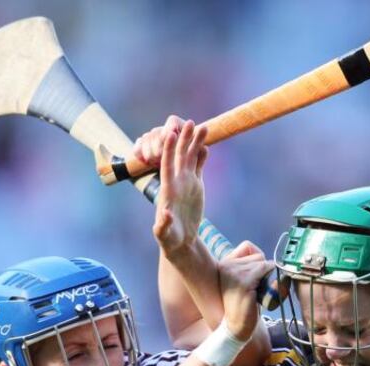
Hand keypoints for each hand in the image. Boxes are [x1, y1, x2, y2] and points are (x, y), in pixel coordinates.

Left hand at [137, 116, 208, 255]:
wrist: (180, 240)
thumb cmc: (169, 238)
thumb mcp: (164, 233)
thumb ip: (163, 224)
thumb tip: (164, 214)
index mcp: (168, 189)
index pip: (167, 164)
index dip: (168, 150)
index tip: (170, 134)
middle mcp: (177, 181)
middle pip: (180, 156)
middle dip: (184, 139)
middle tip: (190, 122)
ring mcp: (187, 182)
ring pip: (191, 158)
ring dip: (195, 143)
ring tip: (203, 127)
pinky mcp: (196, 186)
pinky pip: (199, 167)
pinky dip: (202, 157)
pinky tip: (206, 145)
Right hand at [220, 241, 274, 340]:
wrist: (235, 328)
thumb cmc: (243, 306)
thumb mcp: (243, 282)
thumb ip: (250, 267)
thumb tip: (266, 257)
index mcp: (224, 264)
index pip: (247, 247)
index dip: (257, 264)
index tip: (255, 280)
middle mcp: (226, 265)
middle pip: (257, 256)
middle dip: (263, 271)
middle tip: (257, 289)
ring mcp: (234, 273)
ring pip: (262, 263)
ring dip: (267, 278)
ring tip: (258, 293)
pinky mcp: (243, 282)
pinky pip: (264, 269)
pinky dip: (269, 280)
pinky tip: (262, 293)